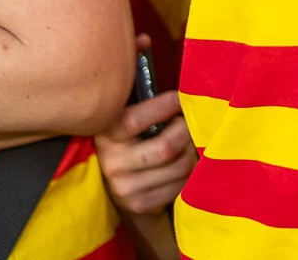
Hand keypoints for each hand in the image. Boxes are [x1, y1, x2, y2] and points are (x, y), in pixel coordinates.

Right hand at [96, 87, 195, 216]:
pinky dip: (189, 175)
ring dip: (191, 154)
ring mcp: (124, 188)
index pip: (134, 121)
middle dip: (186, 132)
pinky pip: (180, 186)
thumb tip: (184, 93)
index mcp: (106, 135)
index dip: (164, 106)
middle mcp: (111, 163)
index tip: (181, 98)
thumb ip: (148, 111)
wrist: (117, 185)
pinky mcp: (139, 204)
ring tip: (187, 146)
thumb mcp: (130, 124)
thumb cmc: (132, 141)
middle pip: (165, 147)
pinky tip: (182, 167)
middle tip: (189, 126)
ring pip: (179, 166)